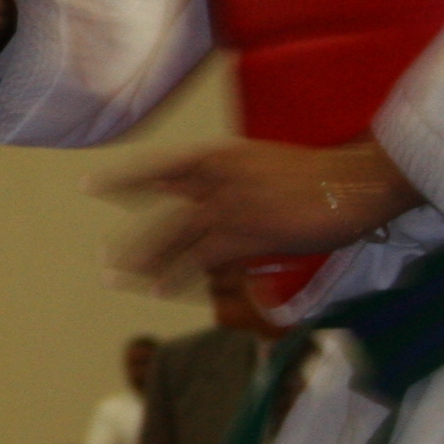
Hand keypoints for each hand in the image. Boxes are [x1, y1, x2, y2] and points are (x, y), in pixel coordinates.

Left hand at [97, 139, 422, 296]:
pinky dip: (178, 274)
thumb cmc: (316, 174)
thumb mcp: (256, 162)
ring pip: (173, 236)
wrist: (354, 182)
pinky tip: (158, 289)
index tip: (89, 187)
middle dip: (131, 236)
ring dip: (143, 259)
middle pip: (160, 209)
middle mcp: (216, 177)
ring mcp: (229, 206)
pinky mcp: (247, 234)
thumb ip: (216, 175)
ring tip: (115, 275)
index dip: (122, 177)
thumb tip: (178, 188)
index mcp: (219, 155)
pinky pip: (202, 258)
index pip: (158, 165)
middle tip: (102, 258)